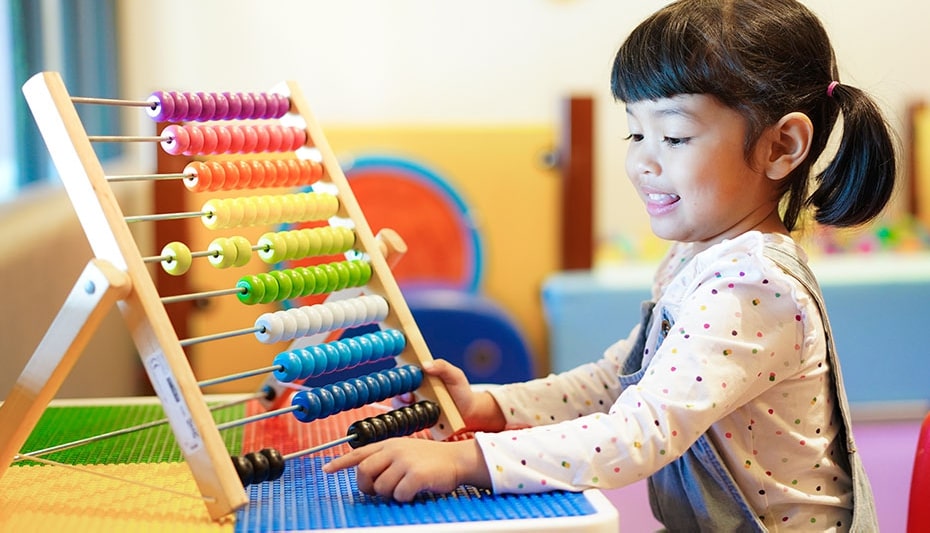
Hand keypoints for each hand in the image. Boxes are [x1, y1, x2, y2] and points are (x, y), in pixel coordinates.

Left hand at [322, 437, 489, 501]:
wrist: (456, 459)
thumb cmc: (430, 460)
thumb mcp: (405, 451)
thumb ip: (385, 458)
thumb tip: (366, 475)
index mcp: (389, 444)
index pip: (359, 452)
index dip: (341, 462)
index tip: (327, 469)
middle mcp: (394, 450)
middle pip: (364, 471)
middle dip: (367, 486)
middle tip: (377, 490)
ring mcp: (405, 461)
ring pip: (381, 486)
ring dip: (389, 493)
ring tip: (403, 488)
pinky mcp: (416, 474)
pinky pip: (398, 494)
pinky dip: (404, 497)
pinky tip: (413, 491)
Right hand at [396, 359, 505, 431]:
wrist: (467, 413)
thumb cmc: (460, 390)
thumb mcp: (455, 375)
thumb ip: (442, 367)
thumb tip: (424, 364)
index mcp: (421, 372)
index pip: (404, 369)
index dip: (400, 371)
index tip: (405, 376)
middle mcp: (413, 386)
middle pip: (396, 385)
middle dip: (400, 389)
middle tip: (410, 395)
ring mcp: (413, 401)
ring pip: (398, 401)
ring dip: (402, 404)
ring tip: (414, 406)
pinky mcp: (414, 415)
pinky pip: (404, 415)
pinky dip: (408, 415)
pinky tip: (418, 415)